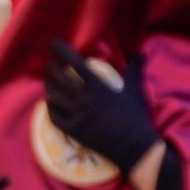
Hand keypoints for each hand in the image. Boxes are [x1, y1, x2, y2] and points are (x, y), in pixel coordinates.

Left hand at [44, 40, 157, 173]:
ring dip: (49, 87)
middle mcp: (83, 99)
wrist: (132, 145)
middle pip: (60, 79)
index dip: (63, 52)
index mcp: (97, 87)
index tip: (52, 43)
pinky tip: (48, 103)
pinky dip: (49, 108)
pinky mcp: (72, 131)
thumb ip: (134, 70)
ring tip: (48, 81)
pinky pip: (53, 117)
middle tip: (49, 64)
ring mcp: (76, 115)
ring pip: (54, 97)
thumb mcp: (135, 91)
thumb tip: (140, 53)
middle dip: (52, 69)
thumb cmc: (135, 116)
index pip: (76, 64)